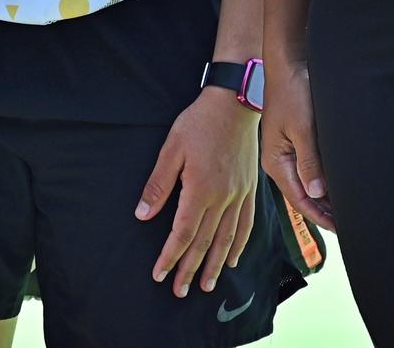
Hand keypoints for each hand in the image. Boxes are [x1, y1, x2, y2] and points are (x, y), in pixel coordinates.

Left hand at [135, 89, 258, 297]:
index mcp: (201, 189)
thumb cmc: (200, 122)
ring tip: (206, 285)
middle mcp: (223, 198)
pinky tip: (234, 258)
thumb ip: (159, 184)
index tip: (160, 274)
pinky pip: (246, 223)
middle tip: (179, 291)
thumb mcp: (172, 148)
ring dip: (216, 264)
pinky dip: (240, 244)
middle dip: (190, 269)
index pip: (183, 233)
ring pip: (227, 239)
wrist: (235, 102)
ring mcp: (239, 194)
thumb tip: (143, 214)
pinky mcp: (250, 188)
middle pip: (205, 242)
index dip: (170, 256)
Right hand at [261, 58, 335, 232]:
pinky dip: (322, 180)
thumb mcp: (302, 128)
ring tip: (346, 210)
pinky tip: (336, 184)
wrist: (287, 62)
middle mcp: (278, 161)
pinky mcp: (293, 141)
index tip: (342, 229)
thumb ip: (309, 162)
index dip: (321, 217)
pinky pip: (308, 168)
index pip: (300, 200)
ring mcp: (285, 151)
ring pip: (306, 183)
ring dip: (324, 197)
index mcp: (276, 162)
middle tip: (350, 224)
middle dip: (324, 211)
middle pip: (303, 195)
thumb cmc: (293, 91)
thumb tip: (317, 193)